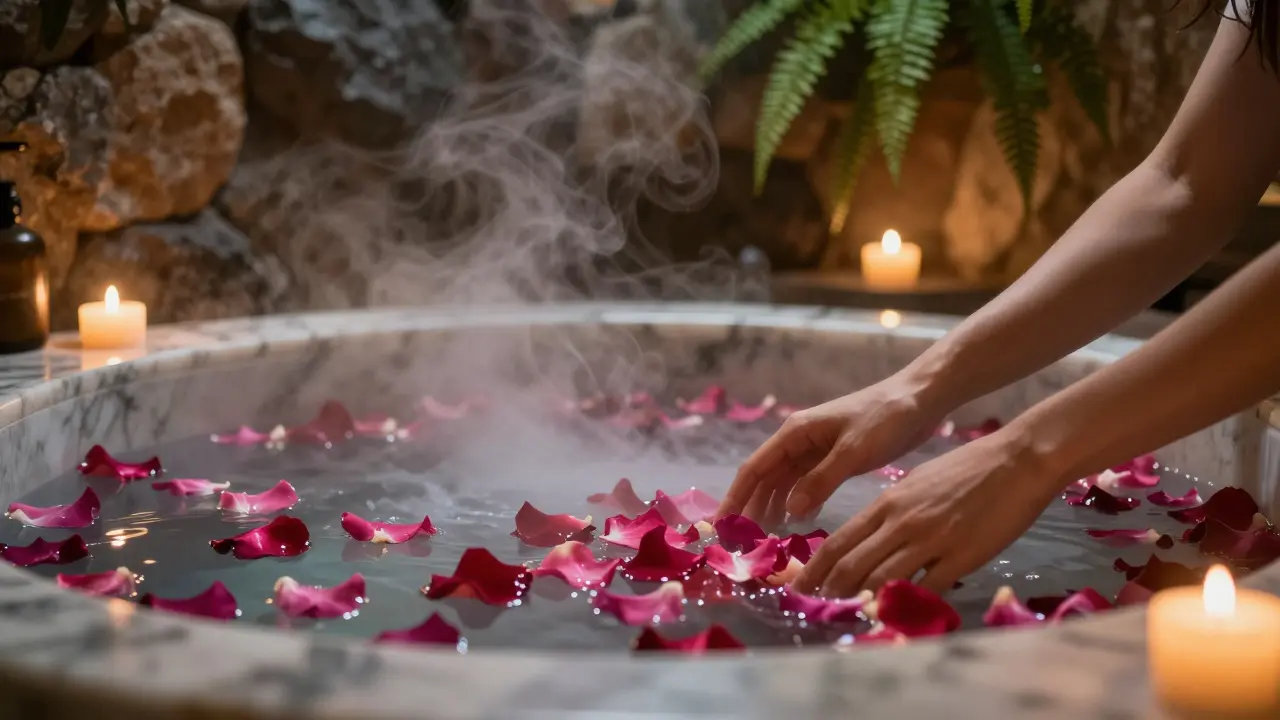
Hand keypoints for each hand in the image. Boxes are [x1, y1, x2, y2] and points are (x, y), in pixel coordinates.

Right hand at [716, 374, 944, 527]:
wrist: (919, 400)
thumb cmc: (885, 418)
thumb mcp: (853, 451)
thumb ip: (820, 480)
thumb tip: (789, 511)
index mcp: (795, 433)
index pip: (754, 469)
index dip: (736, 498)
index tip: (722, 526)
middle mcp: (798, 441)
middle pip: (764, 478)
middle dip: (750, 507)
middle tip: (741, 543)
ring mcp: (815, 450)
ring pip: (783, 483)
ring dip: (772, 507)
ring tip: (764, 539)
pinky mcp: (833, 458)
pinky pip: (806, 484)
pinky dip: (798, 502)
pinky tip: (796, 522)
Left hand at [790, 428, 1064, 596]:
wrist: (1015, 461)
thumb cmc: (966, 469)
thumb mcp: (916, 484)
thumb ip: (892, 512)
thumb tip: (872, 538)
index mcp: (887, 503)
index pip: (839, 541)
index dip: (816, 568)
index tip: (800, 586)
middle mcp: (901, 523)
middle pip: (852, 564)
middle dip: (829, 590)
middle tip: (815, 608)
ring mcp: (930, 541)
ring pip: (882, 580)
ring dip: (862, 601)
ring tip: (850, 616)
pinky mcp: (960, 557)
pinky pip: (928, 588)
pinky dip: (909, 604)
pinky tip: (899, 615)